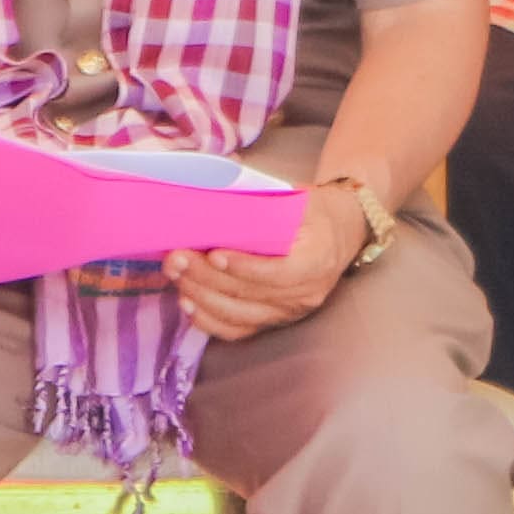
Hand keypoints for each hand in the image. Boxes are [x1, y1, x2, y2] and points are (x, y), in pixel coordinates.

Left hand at [167, 182, 368, 342]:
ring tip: (175, 274)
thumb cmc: (313, 211)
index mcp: (317, 260)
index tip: (214, 254)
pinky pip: (236, 330)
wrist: (339, 232)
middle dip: (206, 277)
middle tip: (177, 258)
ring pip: (237, 315)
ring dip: (200, 296)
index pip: (280, 273)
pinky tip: (186, 301)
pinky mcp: (272, 321)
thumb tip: (217, 182)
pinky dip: (208, 319)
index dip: (245, 268)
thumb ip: (263, 199)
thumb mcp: (299, 197)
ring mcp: (288, 312)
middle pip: (250, 294)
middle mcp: (306, 294)